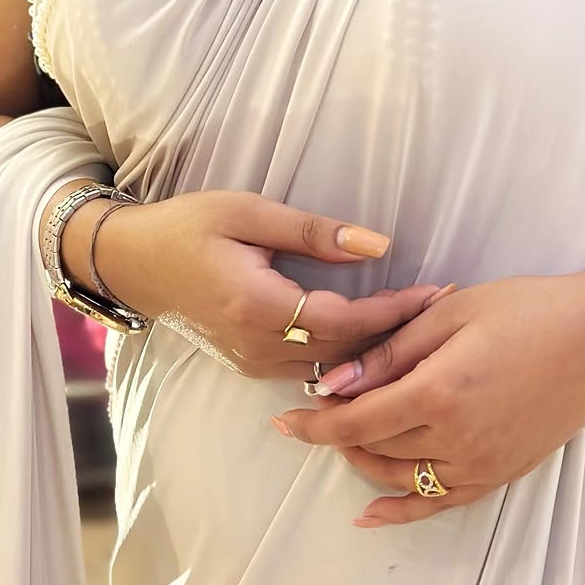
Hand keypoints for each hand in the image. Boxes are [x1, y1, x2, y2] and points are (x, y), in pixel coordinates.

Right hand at [75, 188, 445, 381]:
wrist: (136, 263)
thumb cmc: (189, 226)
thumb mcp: (249, 213)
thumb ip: (314, 231)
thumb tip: (378, 245)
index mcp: (258, 307)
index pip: (344, 321)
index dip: (394, 311)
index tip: (437, 294)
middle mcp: (258, 347)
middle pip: (345, 353)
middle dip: (399, 334)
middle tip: (447, 310)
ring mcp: (253, 364)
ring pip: (331, 370)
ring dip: (378, 351)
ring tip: (425, 326)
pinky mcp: (252, 366)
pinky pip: (311, 371)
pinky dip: (349, 358)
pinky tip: (379, 341)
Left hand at [272, 269, 584, 525]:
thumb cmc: (528, 309)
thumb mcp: (452, 313)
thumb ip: (390, 351)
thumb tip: (335, 382)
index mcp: (441, 391)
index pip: (358, 421)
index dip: (316, 422)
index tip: (286, 416)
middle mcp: (457, 439)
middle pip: (374, 450)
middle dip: (335, 434)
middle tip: (313, 413)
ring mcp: (481, 464)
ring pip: (401, 479)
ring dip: (363, 462)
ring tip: (341, 438)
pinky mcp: (500, 474)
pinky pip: (440, 504)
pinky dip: (401, 510)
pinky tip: (371, 511)